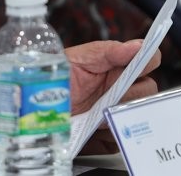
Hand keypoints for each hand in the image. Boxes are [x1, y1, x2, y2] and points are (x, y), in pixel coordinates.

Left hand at [66, 40, 160, 154]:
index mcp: (116, 63)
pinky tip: (97, 126)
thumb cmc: (55, 73)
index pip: (147, 59)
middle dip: (137, 90)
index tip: (141, 64)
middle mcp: (118, 85)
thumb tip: (137, 46)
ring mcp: (112, 107)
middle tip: (118, 91)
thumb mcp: (80, 58)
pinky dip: (112, 133)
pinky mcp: (103, 128)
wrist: (32, 100)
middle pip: (148, 89)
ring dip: (125, 111)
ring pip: (137, 112)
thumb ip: (108, 51)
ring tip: (104, 109)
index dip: (148, 61)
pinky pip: (120, 134)